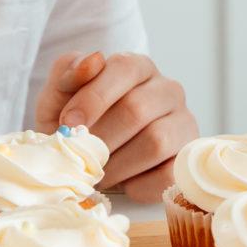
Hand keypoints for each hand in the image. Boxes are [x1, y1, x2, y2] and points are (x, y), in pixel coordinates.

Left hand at [34, 50, 196, 202]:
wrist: (87, 158)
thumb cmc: (75, 122)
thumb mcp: (59, 96)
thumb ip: (68, 72)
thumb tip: (92, 61)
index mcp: (137, 67)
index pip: (124, 69)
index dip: (94, 97)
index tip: (68, 124)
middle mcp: (167, 89)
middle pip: (137, 109)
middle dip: (100, 138)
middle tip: (79, 156)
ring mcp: (183, 122)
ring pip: (155, 142)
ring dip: (117, 165)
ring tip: (97, 173)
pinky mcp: (187, 157)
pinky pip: (168, 173)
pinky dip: (139, 185)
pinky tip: (123, 183)